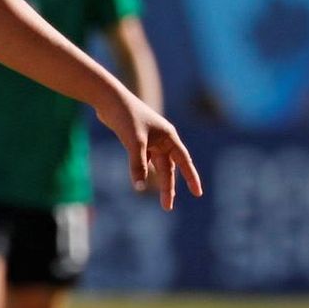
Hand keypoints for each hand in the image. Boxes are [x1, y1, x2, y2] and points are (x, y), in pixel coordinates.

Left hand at [96, 91, 202, 210]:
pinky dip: (145, 171)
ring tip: (162, 200)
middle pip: (168, 168)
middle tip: (167, 207)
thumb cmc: (126, 117)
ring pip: (157, 166)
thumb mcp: (134, 143)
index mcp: (169, 136)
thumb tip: (139, 188)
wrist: (110, 100)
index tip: (198, 193)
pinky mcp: (138, 140)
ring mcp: (150, 140)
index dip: (192, 178)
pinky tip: (144, 180)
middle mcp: (163, 139)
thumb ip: (137, 165)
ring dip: (159, 181)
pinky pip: (145, 160)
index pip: (184, 161)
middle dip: (168, 187)